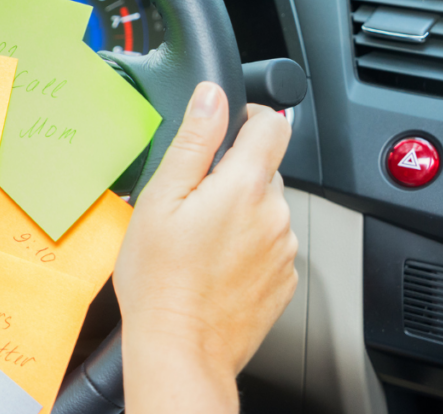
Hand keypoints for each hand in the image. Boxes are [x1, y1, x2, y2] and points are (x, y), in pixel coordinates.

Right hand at [114, 83, 296, 392]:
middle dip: (233, 176)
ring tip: (198, 240)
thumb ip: (193, 141)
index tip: (228, 128)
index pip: (273, 126)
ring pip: (265, 211)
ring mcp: (283, 251)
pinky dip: (246, 247)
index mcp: (245, 186)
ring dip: (240, 213)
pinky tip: (212, 265)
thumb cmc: (159, 278)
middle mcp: (275, 215)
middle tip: (191, 202)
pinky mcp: (283, 281)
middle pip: (264, 171)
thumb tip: (212, 96)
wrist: (179, 347)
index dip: (249, 117)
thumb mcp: (161, 198)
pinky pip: (268, 247)